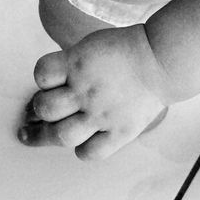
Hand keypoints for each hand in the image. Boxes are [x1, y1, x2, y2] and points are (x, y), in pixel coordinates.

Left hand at [21, 25, 172, 159]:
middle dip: (39, 110)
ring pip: (62, 135)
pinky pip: (90, 153)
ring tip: (56, 129)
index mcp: (77, 63)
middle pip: (46, 109)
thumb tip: (46, 88)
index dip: (42, 79)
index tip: (49, 83)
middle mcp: (86, 90)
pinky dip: (82, 150)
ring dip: (53, 133)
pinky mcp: (120, 132)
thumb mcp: (89, 47)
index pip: (42, 74)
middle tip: (42, 112)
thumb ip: (67, 65)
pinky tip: (85, 141)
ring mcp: (102, 114)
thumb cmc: (123, 51)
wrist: (161, 60)